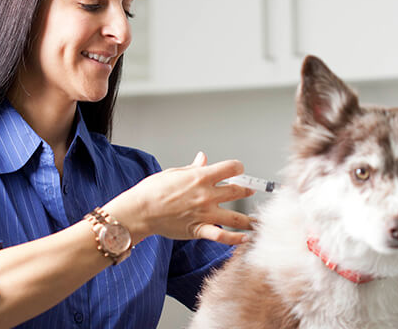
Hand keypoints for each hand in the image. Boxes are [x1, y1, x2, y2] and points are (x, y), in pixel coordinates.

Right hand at [104, 152, 255, 244]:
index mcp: (201, 177)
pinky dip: (235, 239)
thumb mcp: (174, 173)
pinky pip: (222, 236)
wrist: (140, 211)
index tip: (239, 170)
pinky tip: (245, 238)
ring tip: (257, 221)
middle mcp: (206, 195)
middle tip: (250, 191)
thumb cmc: (152, 191)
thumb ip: (193, 168)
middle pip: (238, 191)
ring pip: (236, 217)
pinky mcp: (199, 229)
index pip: (231, 168)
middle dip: (247, 190)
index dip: (238, 168)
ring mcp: (205, 214)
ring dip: (249, 220)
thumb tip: (202, 158)